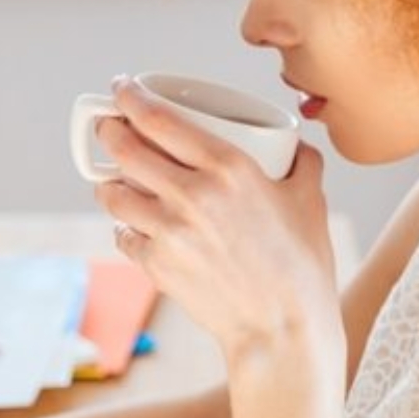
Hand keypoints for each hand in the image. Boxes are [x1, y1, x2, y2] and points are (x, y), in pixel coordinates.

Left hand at [91, 77, 343, 367]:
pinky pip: (124, 235)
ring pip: (113, 194)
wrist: (282, 330)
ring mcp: (168, 232)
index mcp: (228, 168)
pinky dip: (125, 227)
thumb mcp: (310, 201)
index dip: (131, 97)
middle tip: (108, 127)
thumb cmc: (301, 265)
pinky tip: (133, 225)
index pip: (160, 119)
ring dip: (108, 182)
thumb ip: (302, 163)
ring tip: (113, 179)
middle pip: (125, 150)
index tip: (121, 88)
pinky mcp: (156, 266)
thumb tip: (296, 145)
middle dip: (108, 131)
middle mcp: (191, 195)